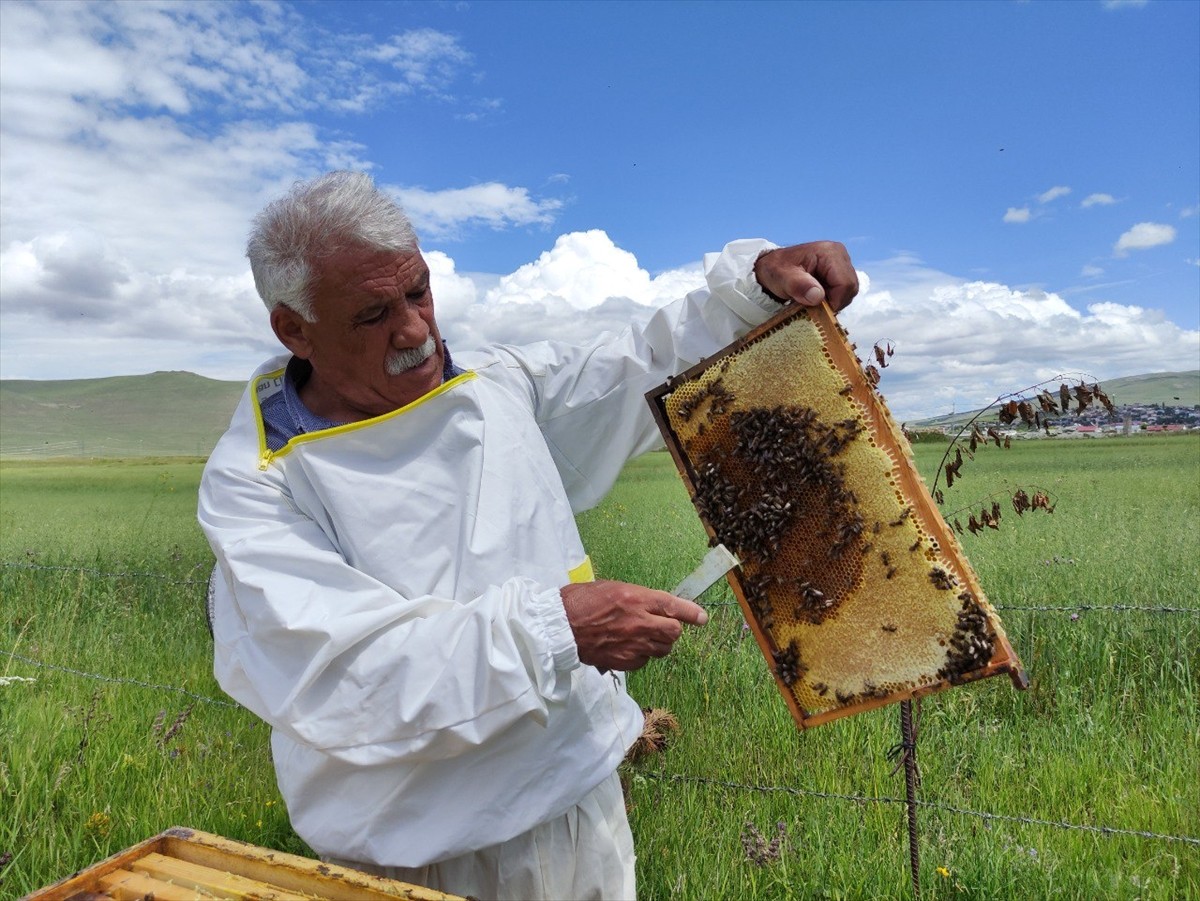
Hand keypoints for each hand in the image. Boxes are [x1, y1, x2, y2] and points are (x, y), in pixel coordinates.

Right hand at [560, 579, 708, 671]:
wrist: (559, 627)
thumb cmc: (580, 601)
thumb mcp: (611, 588)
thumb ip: (636, 598)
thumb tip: (654, 606)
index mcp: (636, 598)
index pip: (673, 606)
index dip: (691, 613)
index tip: (702, 618)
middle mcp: (639, 622)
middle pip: (674, 632)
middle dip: (672, 629)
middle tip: (663, 626)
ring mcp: (632, 644)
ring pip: (662, 649)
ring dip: (658, 644)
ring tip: (642, 637)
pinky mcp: (624, 661)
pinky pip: (644, 661)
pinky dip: (642, 656)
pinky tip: (628, 648)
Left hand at [754, 241, 858, 312]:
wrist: (772, 267)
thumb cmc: (775, 270)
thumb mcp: (781, 278)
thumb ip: (798, 286)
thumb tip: (818, 296)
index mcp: (830, 253)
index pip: (845, 284)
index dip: (834, 301)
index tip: (816, 309)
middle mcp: (840, 255)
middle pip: (850, 288)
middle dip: (834, 302)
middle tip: (812, 305)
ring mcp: (841, 263)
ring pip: (848, 292)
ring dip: (832, 301)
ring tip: (812, 299)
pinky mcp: (839, 272)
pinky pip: (844, 292)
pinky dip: (832, 299)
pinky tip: (816, 297)